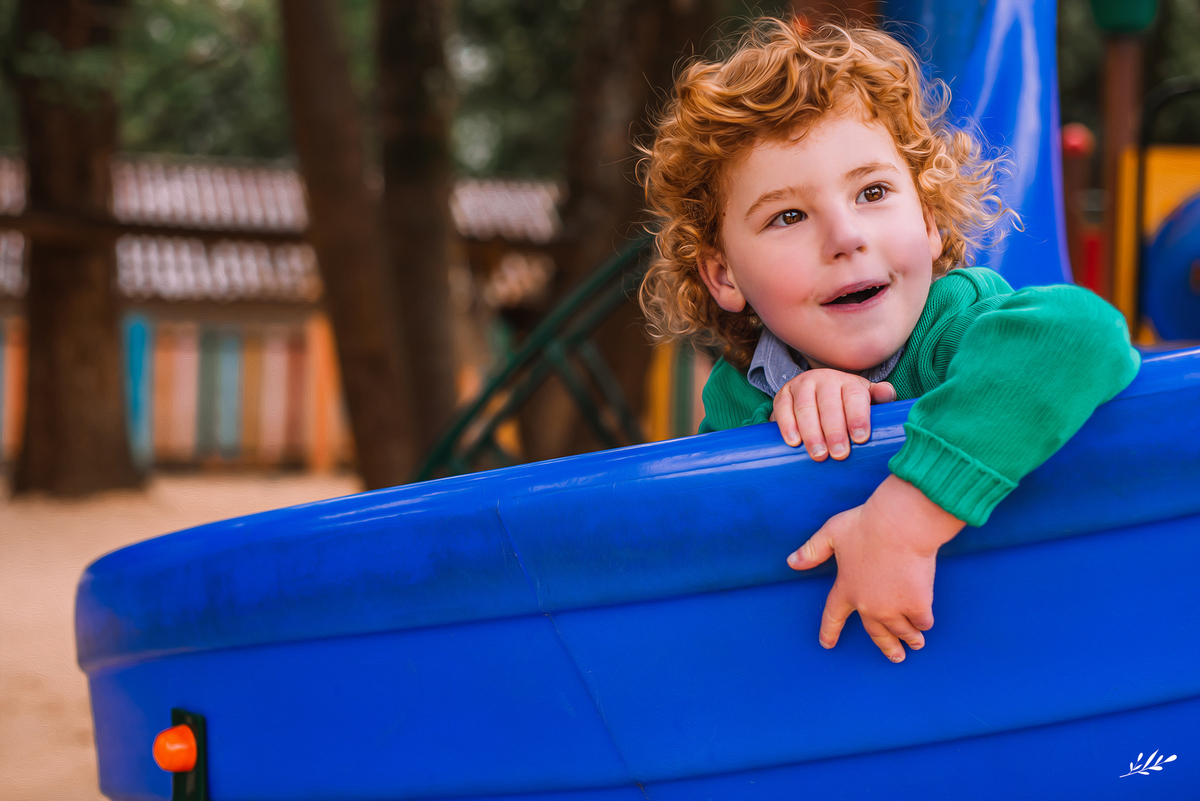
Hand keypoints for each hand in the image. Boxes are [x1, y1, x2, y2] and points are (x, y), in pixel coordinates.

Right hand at [770, 369, 895, 460]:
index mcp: (848, 382)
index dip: (858, 417)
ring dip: (812, 433)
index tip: (860, 439)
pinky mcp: (783, 394)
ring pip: (806, 408)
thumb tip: (888, 394)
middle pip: (829, 405)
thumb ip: (879, 398)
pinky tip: (794, 442)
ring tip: (818, 454)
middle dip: (835, 431)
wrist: (816, 392)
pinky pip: (783, 409)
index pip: (855, 397)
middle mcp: (825, 379)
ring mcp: (802, 385)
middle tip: (839, 454)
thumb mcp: (865, 399)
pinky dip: (787, 425)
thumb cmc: (846, 404)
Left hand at [786, 475, 965, 661]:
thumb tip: (791, 562)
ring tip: (915, 644)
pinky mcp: (917, 605)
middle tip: (895, 656)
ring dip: (909, 639)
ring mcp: (893, 608)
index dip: (829, 630)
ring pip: (901, 631)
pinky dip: (923, 623)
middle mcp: (867, 605)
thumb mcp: (831, 533)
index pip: (833, 616)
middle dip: (886, 647)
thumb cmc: (866, 525)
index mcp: (845, 589)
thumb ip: (812, 551)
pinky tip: (925, 625)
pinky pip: (922, 621)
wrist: (900, 526)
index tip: (827, 644)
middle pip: (876, 633)